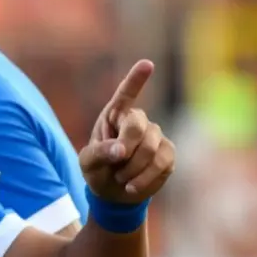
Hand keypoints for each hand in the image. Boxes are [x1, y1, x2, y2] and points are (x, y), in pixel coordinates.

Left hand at [78, 60, 175, 203]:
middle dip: (125, 148)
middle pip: (137, 126)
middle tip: (115, 164)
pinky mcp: (168, 153)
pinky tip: (132, 185)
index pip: (126, 94)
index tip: (147, 64)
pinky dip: (145, 178)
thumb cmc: (97, 170)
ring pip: (151, 148)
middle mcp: (137, 121)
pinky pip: (162, 163)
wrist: (114, 191)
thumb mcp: (88, 162)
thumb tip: (121, 150)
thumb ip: (100, 153)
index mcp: (114, 115)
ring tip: (120, 178)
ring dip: (132, 168)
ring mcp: (156, 136)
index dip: (136, 79)